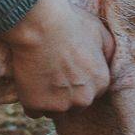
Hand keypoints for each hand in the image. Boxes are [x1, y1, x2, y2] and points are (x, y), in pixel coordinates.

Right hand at [3, 0, 115, 116]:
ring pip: (53, 111)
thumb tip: (106, 61)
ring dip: (46, 99)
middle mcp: (84, 99)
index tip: (66, 71)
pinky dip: (28, 100)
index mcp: (101, 83)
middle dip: (63, 95)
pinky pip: (33, 111)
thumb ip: (107, 51)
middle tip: (51, 73)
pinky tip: (28, 82)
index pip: (91, 94)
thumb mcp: (99, 31)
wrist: (40, 25)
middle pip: (73, 107)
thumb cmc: (70, 23)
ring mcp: (60, 105)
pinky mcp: (36, 105)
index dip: (77, 83)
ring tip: (38, 76)